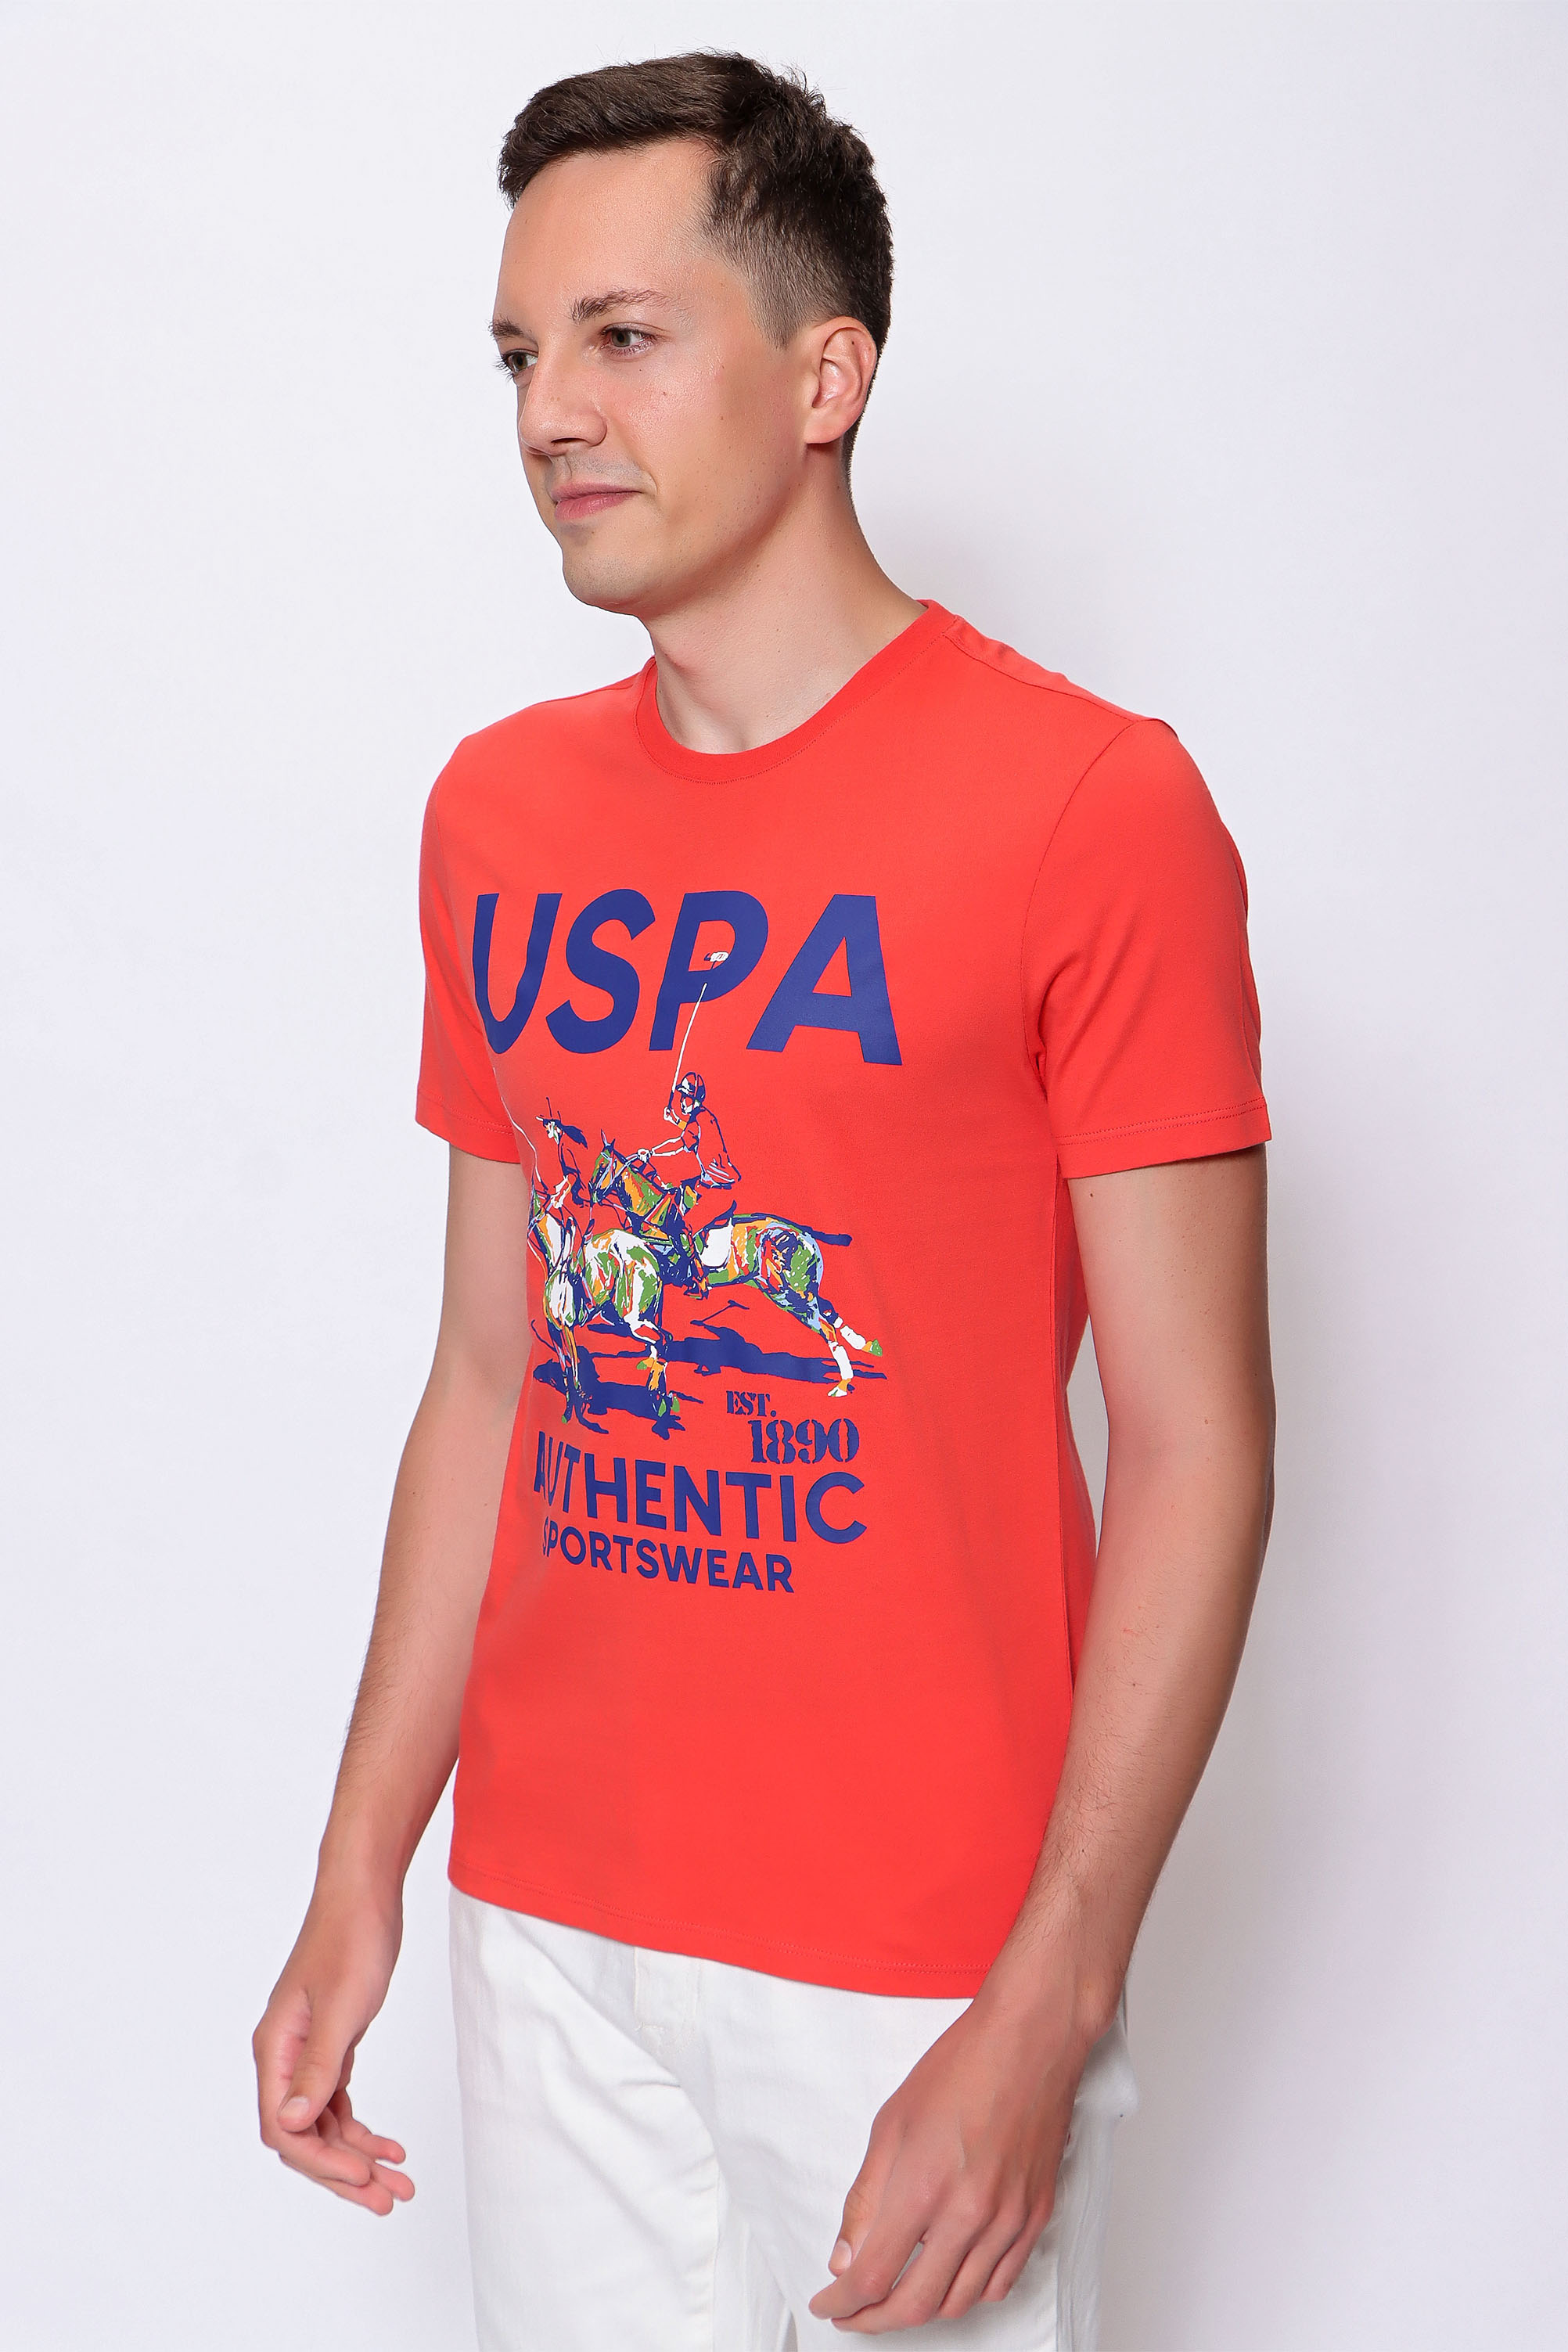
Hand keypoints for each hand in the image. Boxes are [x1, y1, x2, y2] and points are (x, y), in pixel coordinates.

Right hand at [253, 1884, 412, 2216]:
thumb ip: (317, 2069)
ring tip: (397, 2183)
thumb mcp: (343, 2007)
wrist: (365, 1891)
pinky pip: (336, 2100)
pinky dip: (359, 2126)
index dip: (321, 2162)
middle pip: (302, 2136)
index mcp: (275, 2049)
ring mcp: (305, 2050)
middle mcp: (282, 2056)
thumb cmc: (352, 1938)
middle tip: (388, 2200)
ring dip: (356, 2155)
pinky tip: (388, 2144)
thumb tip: (289, 2127)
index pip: (283, 2129)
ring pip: (322, 2122)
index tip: (364, 2179)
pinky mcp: (330, 2042)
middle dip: (343, 2172)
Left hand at [806, 1977, 1093, 2332]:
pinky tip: (949, 2280)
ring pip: (960, 2301)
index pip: (873, 2276)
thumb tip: (845, 2256)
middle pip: (915, 2305)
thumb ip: (865, 2198)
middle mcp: (969, 2214)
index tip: (828, 2304)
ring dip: (921, 2310)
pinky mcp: (1037, 2216)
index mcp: (924, 2187)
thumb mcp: (890, 2123)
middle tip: (854, 2312)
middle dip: (875, 2319)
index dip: (842, 2302)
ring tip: (896, 2297)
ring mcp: (1009, 2220)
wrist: (1029, 2040)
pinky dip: (969, 2294)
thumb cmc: (962, 2066)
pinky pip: (1001, 2283)